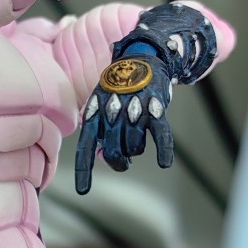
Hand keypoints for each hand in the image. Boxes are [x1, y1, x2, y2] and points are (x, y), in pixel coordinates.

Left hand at [75, 50, 173, 193]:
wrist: (142, 56)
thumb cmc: (119, 87)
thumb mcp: (101, 105)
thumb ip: (100, 130)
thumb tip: (102, 157)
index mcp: (95, 112)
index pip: (86, 146)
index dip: (85, 170)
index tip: (83, 191)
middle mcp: (113, 113)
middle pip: (114, 153)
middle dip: (119, 161)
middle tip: (123, 158)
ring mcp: (135, 110)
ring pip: (135, 147)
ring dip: (137, 148)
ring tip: (137, 134)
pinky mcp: (155, 108)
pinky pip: (161, 135)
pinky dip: (163, 150)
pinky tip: (163, 162)